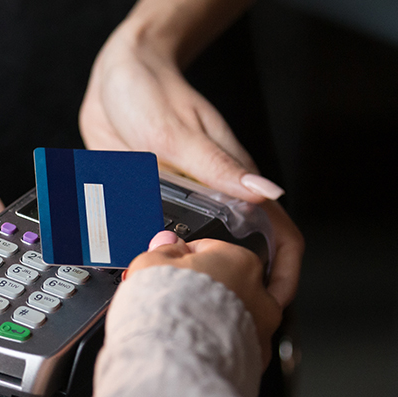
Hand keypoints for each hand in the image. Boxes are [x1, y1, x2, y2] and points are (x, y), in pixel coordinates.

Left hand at [79, 26, 303, 305]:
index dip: (284, 275)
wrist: (113, 76)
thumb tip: (269, 193)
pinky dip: (146, 259)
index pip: (278, 234)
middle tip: (212, 320)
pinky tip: (128, 274)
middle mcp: (211, 198)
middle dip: (231, 291)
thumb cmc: (152, 92)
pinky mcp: (147, 204)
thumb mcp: (179, 131)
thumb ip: (218, 166)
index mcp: (232, 181)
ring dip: (185, 278)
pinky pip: (152, 241)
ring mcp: (180, 204)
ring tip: (168, 305)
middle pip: (236, 255)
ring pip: (192, 253)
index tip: (273, 308)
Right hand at [129, 231, 281, 364]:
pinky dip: (220, 348)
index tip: (170, 268)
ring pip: (239, 318)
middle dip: (206, 288)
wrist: (173, 362)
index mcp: (240, 262)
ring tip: (183, 327)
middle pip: (231, 283)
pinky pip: (237, 349)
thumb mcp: (151, 264)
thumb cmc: (166, 312)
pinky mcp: (254, 362)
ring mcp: (261, 332)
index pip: (211, 249)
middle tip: (177, 295)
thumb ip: (163, 250)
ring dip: (216, 319)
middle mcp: (260, 296)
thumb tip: (167, 244)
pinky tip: (195, 349)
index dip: (186, 258)